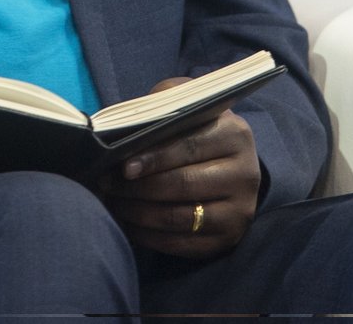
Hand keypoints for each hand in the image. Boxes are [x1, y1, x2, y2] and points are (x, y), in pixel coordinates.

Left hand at [97, 76, 259, 257]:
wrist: (232, 167)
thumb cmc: (198, 132)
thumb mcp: (187, 108)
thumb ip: (163, 108)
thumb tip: (125, 127)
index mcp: (235, 134)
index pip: (189, 147)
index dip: (154, 158)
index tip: (123, 166)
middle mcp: (245, 174)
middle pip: (183, 184)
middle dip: (138, 187)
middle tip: (107, 184)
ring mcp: (239, 210)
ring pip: (179, 217)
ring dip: (138, 213)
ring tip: (113, 202)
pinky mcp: (228, 239)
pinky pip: (181, 244)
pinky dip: (148, 236)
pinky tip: (128, 223)